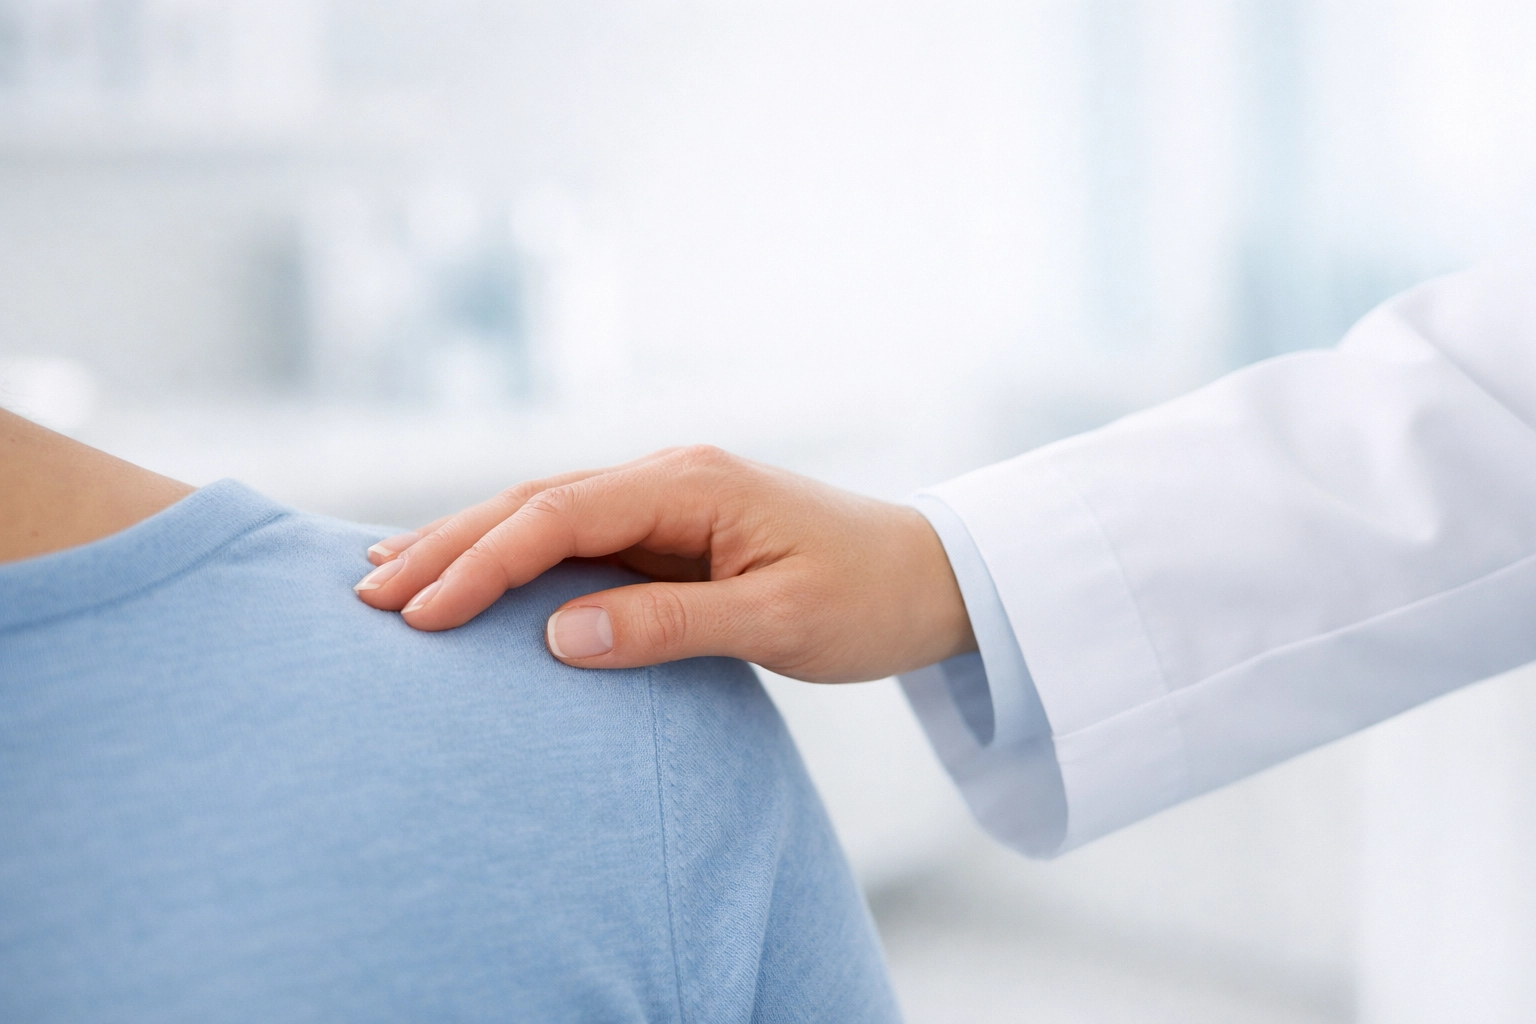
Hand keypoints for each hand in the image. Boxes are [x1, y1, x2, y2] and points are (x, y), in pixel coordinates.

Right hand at [352, 446, 975, 681]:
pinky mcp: (669, 530)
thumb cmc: (866, 597)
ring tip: (385, 575)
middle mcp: (668, 477)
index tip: (421, 615)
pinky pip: (574, 537)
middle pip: (534, 503)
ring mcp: (666, 500)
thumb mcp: (778, 619)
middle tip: (364, 593)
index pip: (561, 517)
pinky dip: (512, 554)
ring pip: (543, 513)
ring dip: (466, 543)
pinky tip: (468, 570)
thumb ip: (670, 625)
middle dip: (448, 544)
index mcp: (691, 484)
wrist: (929, 576)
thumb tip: (559, 636)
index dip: (485, 563)